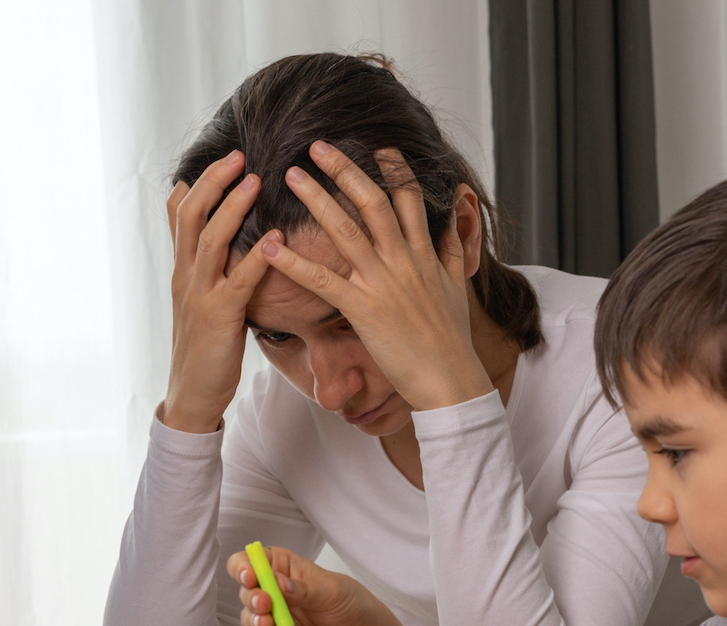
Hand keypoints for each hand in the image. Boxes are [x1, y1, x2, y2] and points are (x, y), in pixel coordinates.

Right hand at [162, 152, 272, 433]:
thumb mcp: (197, 300)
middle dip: (213, 182)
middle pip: (191, 216)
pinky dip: (256, 257)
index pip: (180, 215)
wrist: (192, 395)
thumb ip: (203, 269)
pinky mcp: (219, 319)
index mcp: (183, 270)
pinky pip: (238, 282)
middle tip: (239, 155)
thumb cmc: (203, 348)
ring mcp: (200, 296)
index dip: (199, 182)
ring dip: (232, 207)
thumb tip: (214, 245)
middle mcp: (186, 277)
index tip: (224, 156)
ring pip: (210, 240)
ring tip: (255, 180)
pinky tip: (275, 239)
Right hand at [225, 545, 419, 625]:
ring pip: (250, 620)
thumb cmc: (353, 603)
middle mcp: (274, 593)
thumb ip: (305, 589)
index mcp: (283, 569)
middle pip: (246, 592)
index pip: (250, 562)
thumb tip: (279, 583)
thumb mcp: (333, 590)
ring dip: (255, 623)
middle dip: (252, 599)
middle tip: (265, 605)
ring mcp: (274, 619)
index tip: (251, 577)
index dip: (244, 567)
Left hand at [260, 143, 493, 411]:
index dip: (394, 169)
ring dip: (316, 199)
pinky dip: (292, 261)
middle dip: (345, 170)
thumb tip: (454, 220)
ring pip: (345, 230)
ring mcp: (382, 283)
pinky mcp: (363, 310)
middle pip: (372, 202)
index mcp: (424, 253)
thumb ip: (451, 250)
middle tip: (317, 146)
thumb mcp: (457, 287)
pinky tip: (269, 244)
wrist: (451, 379)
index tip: (379, 146)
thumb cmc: (452, 339)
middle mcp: (403, 260)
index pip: (409, 199)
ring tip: (291, 175)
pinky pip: (321, 280)